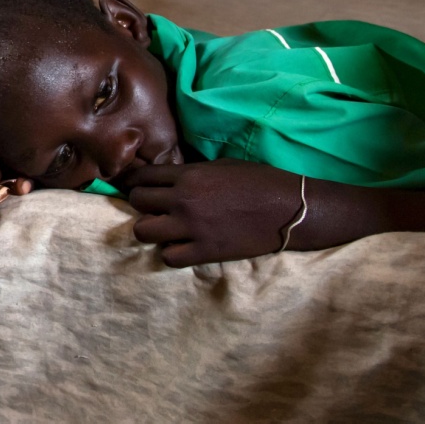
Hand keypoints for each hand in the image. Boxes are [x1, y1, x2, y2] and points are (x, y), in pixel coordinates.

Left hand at [120, 158, 306, 266]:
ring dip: (151, 229)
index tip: (138, 186)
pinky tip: (182, 246)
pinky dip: (172, 253)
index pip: (143, 177)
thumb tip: (168, 178)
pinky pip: (169, 257)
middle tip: (154, 208)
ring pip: (144, 231)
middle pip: (137, 201)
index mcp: (189, 175)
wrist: (288, 209)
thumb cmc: (259, 181)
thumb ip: (191, 172)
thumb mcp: (221, 166)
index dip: (136, 181)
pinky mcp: (205, 251)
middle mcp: (184, 200)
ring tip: (164, 228)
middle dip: (142, 204)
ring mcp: (192, 227)